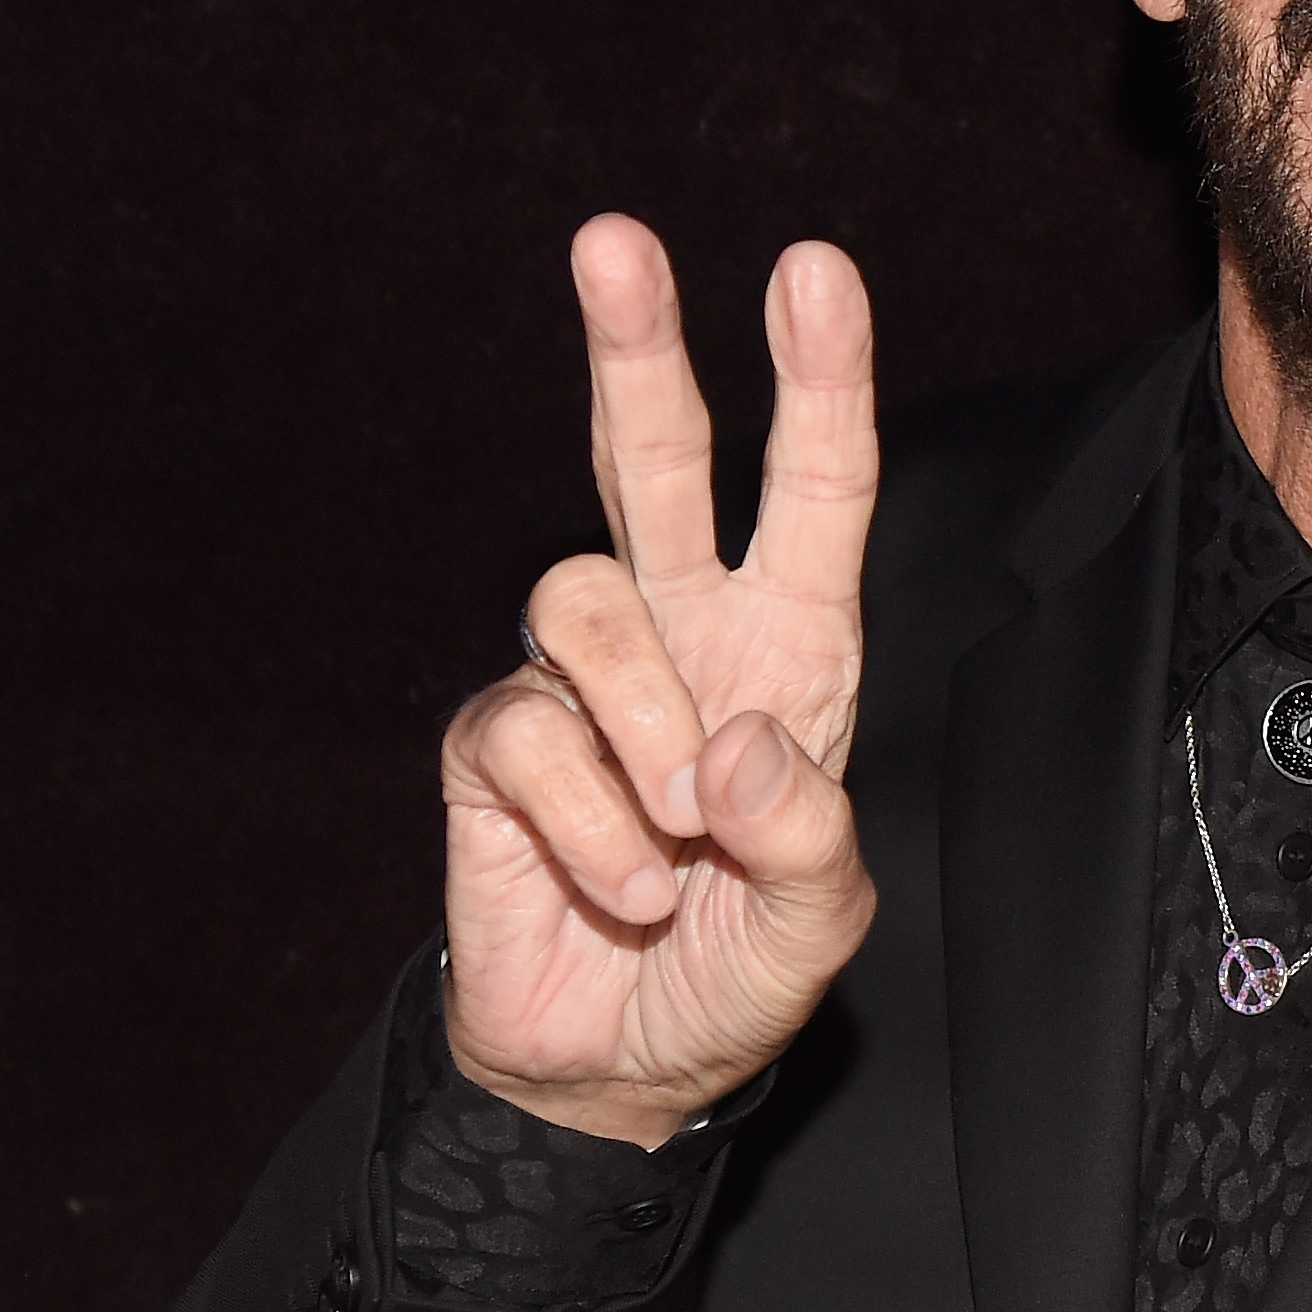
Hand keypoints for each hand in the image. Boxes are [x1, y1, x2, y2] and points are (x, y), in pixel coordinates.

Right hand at [440, 219, 879, 1147]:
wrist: (618, 1070)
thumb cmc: (734, 973)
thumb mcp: (816, 920)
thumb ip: (805, 834)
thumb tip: (736, 739)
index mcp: (791, 652)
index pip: (813, 496)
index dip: (817, 383)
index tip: (811, 271)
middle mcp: (684, 639)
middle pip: (654, 463)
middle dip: (638, 350)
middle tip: (614, 241)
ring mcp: (580, 684)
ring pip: (583, 600)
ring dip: (641, 730)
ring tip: (675, 840)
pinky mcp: (494, 740)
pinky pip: (531, 736)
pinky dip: (589, 830)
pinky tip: (617, 890)